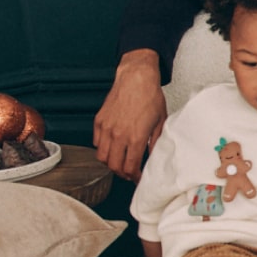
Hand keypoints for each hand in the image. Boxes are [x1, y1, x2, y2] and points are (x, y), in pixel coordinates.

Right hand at [95, 52, 165, 179]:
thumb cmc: (150, 97)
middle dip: (122, 173)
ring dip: (110, 163)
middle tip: (129, 173)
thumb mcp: (160, 122)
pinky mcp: (99, 121)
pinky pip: (96, 142)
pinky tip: (112, 147)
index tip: (138, 178)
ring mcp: (106, 128)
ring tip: (120, 162)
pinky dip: (102, 148)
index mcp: (135, 138)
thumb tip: (153, 156)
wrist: (136, 78)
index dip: (134, 177)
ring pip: (101, 156)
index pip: (130, 167)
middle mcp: (118, 135)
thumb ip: (155, 142)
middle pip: (114, 166)